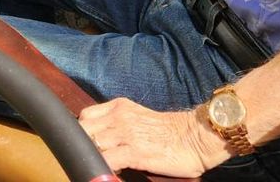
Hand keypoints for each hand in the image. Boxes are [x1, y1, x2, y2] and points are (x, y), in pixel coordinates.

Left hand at [78, 100, 224, 177]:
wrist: (196, 137)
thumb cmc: (170, 132)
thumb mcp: (138, 117)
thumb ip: (119, 122)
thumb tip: (102, 138)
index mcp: (119, 107)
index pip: (86, 115)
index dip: (82, 131)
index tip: (85, 144)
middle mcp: (119, 117)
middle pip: (84, 129)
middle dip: (83, 145)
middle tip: (90, 157)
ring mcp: (126, 134)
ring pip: (92, 144)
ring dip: (93, 157)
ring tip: (100, 166)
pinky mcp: (135, 152)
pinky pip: (107, 160)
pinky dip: (104, 168)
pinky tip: (110, 172)